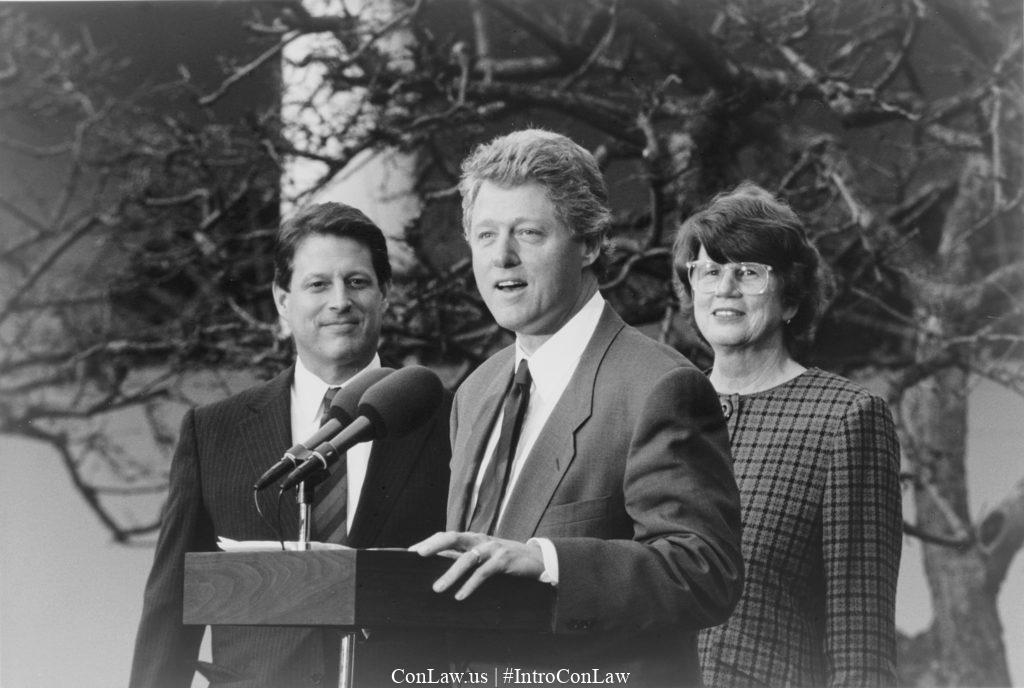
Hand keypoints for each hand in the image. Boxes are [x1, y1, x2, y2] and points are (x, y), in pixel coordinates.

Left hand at [409, 531, 544, 600]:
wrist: (536, 559)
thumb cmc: (504, 559)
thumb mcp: (483, 556)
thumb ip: (464, 558)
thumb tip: (439, 566)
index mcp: (472, 538)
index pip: (446, 535)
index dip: (428, 542)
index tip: (410, 552)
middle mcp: (480, 540)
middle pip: (453, 537)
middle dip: (434, 545)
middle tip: (417, 556)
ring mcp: (492, 548)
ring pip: (467, 558)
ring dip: (450, 574)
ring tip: (437, 588)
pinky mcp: (503, 560)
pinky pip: (484, 572)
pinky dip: (471, 584)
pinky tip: (460, 596)